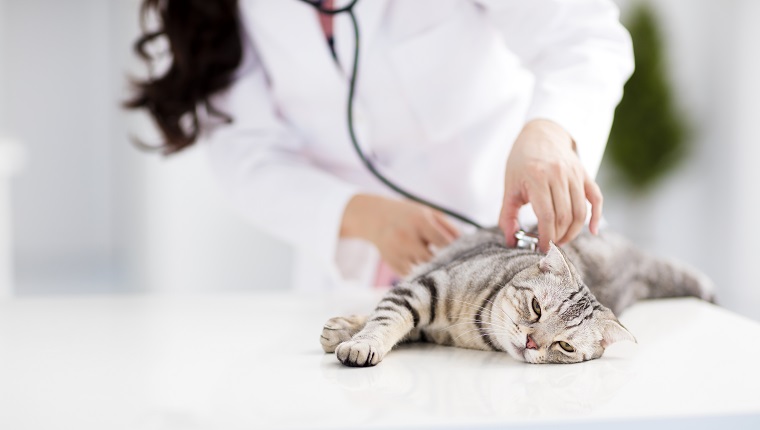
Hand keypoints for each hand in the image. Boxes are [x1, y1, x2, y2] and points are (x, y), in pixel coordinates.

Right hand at [341, 194, 458, 275]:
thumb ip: (449, 227)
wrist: (375, 217)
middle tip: (454, 265)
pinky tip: (421, 265)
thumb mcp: (428, 213)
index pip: (444, 242)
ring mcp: (397, 252)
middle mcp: (407, 237)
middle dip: (443, 262)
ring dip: (432, 269)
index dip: (455, 250)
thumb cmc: (410, 215)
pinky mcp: (392, 264)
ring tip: (436, 264)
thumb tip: (468, 245)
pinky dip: (420, 273)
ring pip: (423, 269)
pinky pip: (413, 275)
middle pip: (433, 259)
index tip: (463, 255)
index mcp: (420, 221)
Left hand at [499, 119, 602, 251]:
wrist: (541, 133)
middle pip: (565, 217)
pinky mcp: (585, 174)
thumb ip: (507, 214)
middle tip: (550, 246)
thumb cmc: (522, 161)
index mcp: (537, 178)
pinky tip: (592, 230)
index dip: (546, 237)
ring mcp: (574, 174)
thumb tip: (509, 240)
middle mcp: (559, 175)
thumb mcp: (510, 186)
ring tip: (561, 240)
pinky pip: (596, 198)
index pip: (547, 216)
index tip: (542, 248)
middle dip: (558, 237)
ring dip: (573, 232)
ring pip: (580, 212)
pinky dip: (596, 216)